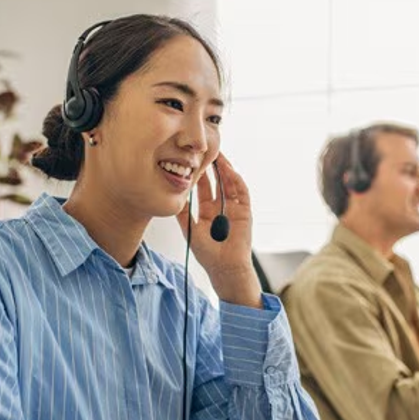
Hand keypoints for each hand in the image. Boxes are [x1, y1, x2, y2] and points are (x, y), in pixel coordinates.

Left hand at [176, 152, 260, 306]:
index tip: (192, 161)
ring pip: (230, 184)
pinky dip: (236, 181)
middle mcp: (221, 208)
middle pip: (218, 182)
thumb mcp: (190, 230)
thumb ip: (183, 213)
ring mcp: (234, 209)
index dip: (199, 174)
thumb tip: (173, 197)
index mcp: (208, 212)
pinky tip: (229, 171)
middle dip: (212, 167)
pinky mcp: (245, 212)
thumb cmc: (208, 255)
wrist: (224, 268)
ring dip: (225, 170)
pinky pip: (242, 193)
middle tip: (206, 150)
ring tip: (218, 155)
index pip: (204, 188)